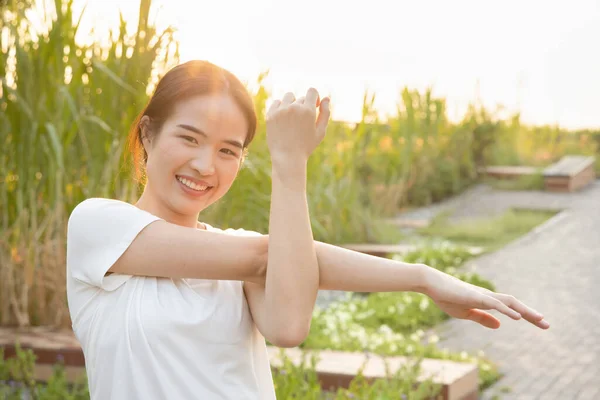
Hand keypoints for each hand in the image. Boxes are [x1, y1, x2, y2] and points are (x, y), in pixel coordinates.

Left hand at [266, 88, 330, 167]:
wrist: (287, 157)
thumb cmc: (306, 146)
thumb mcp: (320, 131)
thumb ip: (325, 113)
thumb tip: (326, 98)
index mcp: (308, 111)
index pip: (312, 91)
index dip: (315, 97)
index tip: (314, 106)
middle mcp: (294, 108)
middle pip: (301, 98)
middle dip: (303, 107)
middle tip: (302, 123)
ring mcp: (281, 110)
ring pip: (288, 97)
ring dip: (292, 103)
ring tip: (292, 117)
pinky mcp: (270, 114)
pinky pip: (276, 102)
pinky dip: (281, 107)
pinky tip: (283, 118)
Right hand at [420, 266, 549, 329]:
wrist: (432, 283)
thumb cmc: (446, 296)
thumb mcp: (465, 313)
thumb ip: (482, 318)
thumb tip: (499, 325)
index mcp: (486, 301)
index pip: (511, 308)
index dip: (526, 316)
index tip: (541, 323)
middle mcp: (489, 296)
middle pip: (515, 304)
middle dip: (531, 315)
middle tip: (547, 325)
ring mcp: (483, 295)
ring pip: (509, 302)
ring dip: (525, 311)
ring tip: (539, 319)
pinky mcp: (476, 297)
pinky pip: (495, 304)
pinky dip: (507, 310)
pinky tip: (517, 317)